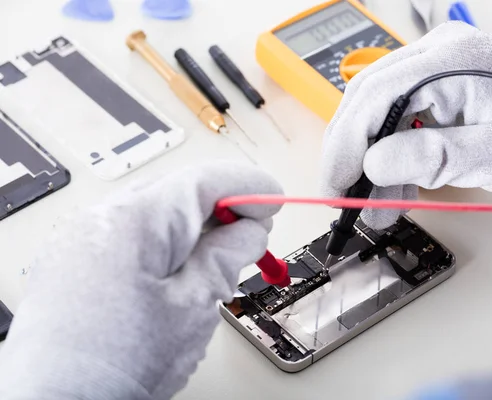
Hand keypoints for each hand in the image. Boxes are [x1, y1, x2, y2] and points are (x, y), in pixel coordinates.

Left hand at [0, 161, 282, 399]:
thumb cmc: (115, 367)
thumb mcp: (192, 307)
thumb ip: (226, 256)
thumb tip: (248, 230)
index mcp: (133, 220)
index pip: (203, 181)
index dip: (246, 186)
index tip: (272, 198)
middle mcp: (100, 218)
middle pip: (177, 193)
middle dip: (222, 209)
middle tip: (252, 235)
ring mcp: (81, 239)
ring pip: (154, 214)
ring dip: (193, 229)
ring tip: (218, 261)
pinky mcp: (74, 261)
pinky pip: (130, 235)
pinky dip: (163, 244)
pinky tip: (178, 272)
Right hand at [320, 22, 491, 228]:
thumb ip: (430, 157)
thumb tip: (372, 164)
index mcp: (449, 60)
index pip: (374, 98)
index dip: (345, 146)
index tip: (335, 187)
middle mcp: (436, 53)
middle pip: (366, 101)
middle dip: (350, 154)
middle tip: (344, 198)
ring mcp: (435, 65)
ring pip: (377, 112)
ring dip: (370, 161)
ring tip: (375, 207)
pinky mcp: (438, 83)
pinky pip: (397, 116)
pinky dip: (390, 154)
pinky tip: (393, 187)